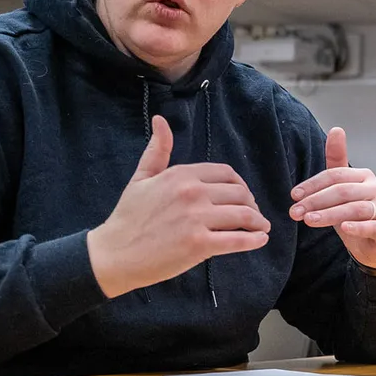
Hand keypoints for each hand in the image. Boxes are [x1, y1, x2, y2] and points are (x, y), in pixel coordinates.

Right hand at [86, 115, 269, 297]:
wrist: (114, 254)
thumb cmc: (128, 217)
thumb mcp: (141, 178)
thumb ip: (157, 151)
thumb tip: (160, 121)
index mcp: (181, 175)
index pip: (226, 174)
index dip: (240, 186)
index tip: (243, 197)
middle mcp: (192, 193)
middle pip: (240, 194)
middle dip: (251, 204)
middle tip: (254, 215)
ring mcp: (197, 219)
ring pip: (244, 216)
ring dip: (257, 222)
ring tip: (261, 228)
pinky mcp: (199, 245)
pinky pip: (237, 240)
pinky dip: (254, 240)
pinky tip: (260, 240)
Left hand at [289, 127, 375, 269]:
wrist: (375, 245)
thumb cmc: (355, 216)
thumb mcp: (342, 190)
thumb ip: (337, 163)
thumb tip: (336, 129)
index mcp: (364, 176)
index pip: (335, 175)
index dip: (313, 184)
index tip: (294, 195)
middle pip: (342, 190)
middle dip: (316, 201)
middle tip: (295, 212)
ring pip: (354, 208)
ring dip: (329, 214)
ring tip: (309, 221)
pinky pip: (371, 225)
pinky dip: (357, 227)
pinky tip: (344, 229)